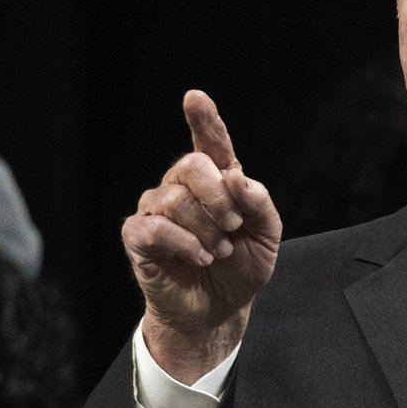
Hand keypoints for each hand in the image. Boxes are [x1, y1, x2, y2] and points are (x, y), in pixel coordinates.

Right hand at [121, 91, 281, 381]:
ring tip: (218, 251)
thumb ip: (260, 204)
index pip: (209, 142)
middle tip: (233, 225)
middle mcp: (182, 188)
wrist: (220, 310)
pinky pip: (154, 227)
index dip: (203, 119)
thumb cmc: (242, 268)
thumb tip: (238, 179)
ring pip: (174, 199)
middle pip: (191, 164)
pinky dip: (184, 242)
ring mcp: (157, 211)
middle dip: (218, 196)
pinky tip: (201, 256)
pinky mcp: (139, 238)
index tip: (194, 97)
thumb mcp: (267, 236)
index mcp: (217, 181)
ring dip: (206, 229)